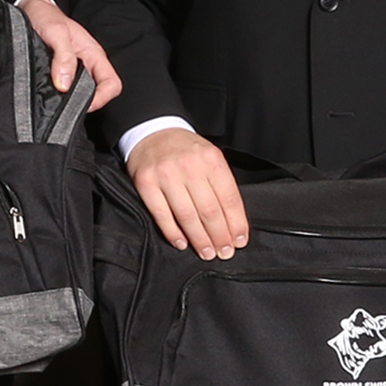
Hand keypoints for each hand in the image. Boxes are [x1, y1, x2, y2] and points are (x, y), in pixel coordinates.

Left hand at [17, 0, 124, 109]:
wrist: (31, 9)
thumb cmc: (46, 16)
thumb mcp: (56, 32)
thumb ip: (63, 57)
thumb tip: (65, 85)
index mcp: (93, 54)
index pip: (111, 83)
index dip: (102, 98)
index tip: (85, 104)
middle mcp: (86, 64)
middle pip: (98, 93)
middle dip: (83, 102)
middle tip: (64, 105)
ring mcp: (74, 70)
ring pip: (81, 93)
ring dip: (69, 99)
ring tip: (54, 100)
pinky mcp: (60, 73)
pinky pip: (65, 90)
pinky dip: (58, 95)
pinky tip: (48, 94)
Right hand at [128, 125, 249, 258]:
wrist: (153, 132)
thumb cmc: (186, 151)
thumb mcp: (210, 157)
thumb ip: (221, 184)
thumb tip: (234, 223)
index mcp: (211, 159)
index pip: (229, 198)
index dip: (236, 224)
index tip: (239, 241)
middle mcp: (190, 166)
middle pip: (209, 210)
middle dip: (220, 236)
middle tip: (224, 253)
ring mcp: (166, 175)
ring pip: (187, 216)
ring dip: (199, 239)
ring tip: (207, 253)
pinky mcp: (146, 183)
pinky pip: (162, 215)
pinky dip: (173, 233)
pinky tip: (182, 243)